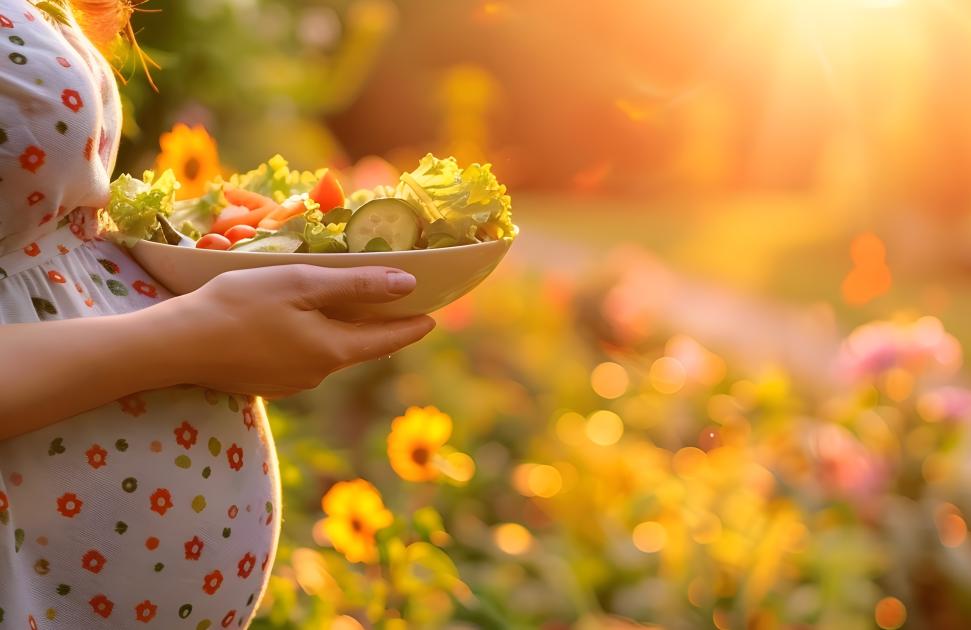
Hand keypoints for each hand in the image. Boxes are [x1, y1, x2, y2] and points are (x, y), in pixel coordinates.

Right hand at [146, 265, 434, 397]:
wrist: (176, 346)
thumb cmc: (239, 305)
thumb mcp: (301, 284)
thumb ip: (356, 285)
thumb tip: (406, 284)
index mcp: (332, 350)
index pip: (387, 340)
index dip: (412, 327)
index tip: (433, 317)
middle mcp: (317, 373)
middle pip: (360, 347)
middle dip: (381, 327)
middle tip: (398, 305)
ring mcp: (291, 382)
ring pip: (330, 352)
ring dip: (345, 331)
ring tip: (353, 305)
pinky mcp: (267, 381)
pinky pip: (304, 358)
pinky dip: (316, 338)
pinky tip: (305, 320)